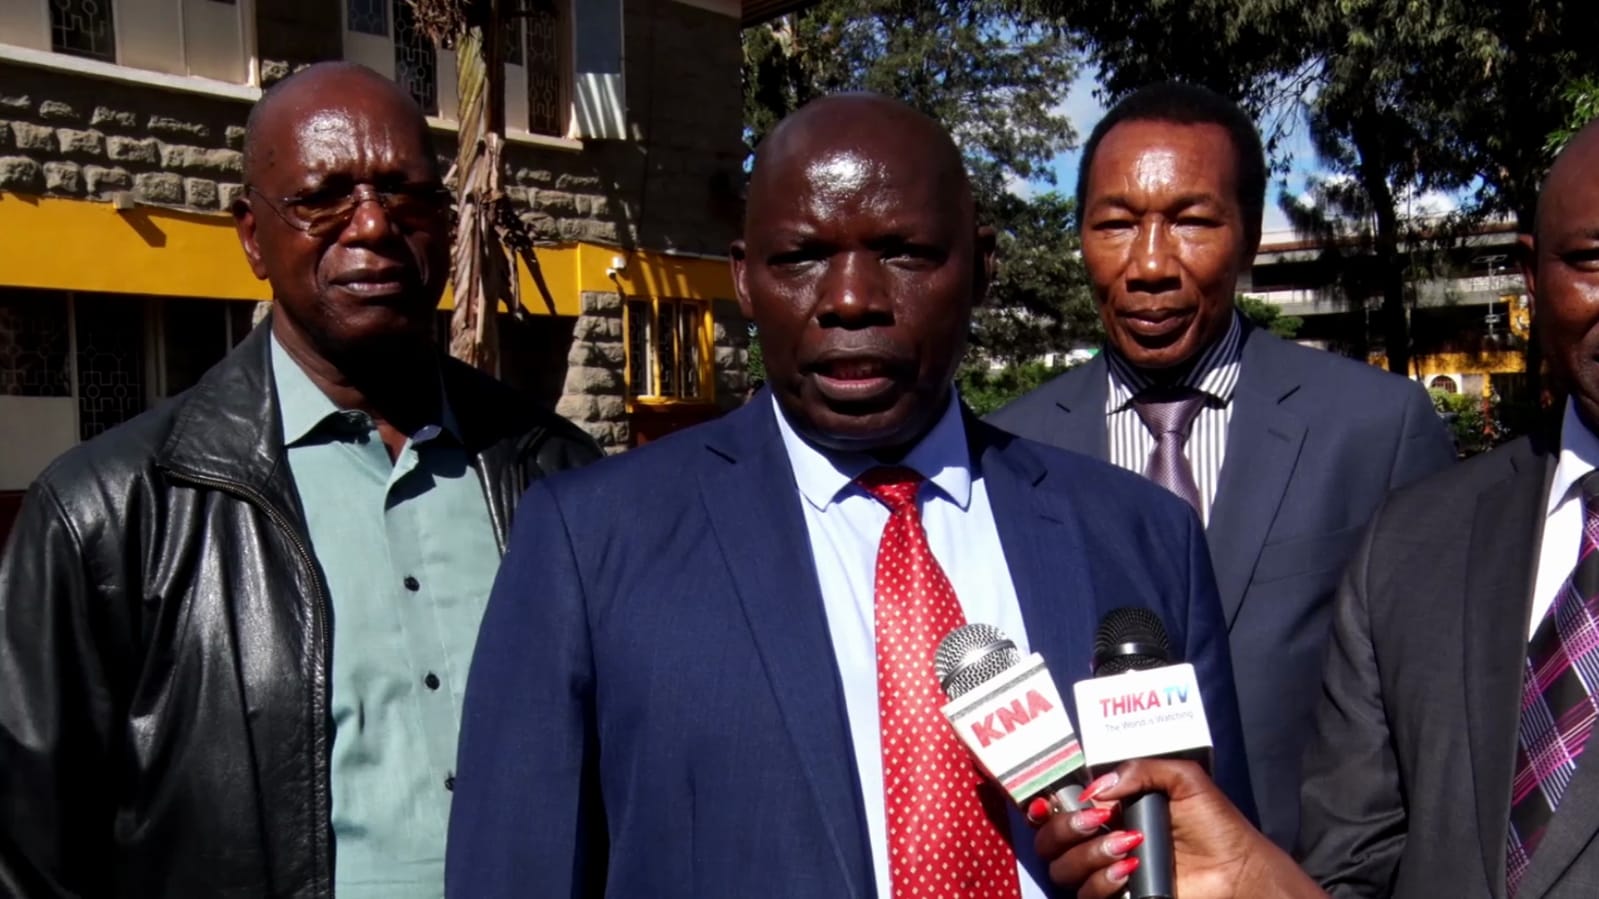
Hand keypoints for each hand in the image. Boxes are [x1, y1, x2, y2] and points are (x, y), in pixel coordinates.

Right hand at [1033, 759, 1326, 898]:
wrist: (1238, 869)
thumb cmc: (1214, 823)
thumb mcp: (1183, 778)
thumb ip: (1139, 770)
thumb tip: (1097, 789)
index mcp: (1108, 810)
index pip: (1057, 809)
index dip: (1045, 807)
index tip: (1051, 802)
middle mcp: (1098, 841)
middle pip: (1048, 841)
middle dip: (1065, 828)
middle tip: (1098, 819)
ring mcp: (1105, 873)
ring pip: (1062, 869)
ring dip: (1089, 854)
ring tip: (1129, 845)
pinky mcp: (1117, 897)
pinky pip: (1086, 895)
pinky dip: (1103, 880)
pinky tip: (1131, 870)